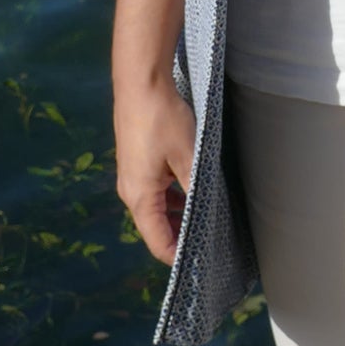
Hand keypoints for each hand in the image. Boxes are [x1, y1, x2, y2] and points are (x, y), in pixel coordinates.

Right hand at [114, 76, 194, 264]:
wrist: (140, 82)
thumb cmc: (162, 119)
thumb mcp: (188, 157)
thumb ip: (195, 189)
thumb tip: (206, 213)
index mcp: (140, 197)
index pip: (158, 242)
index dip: (179, 257)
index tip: (203, 264)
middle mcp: (131, 191)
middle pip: (156, 228)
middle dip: (181, 237)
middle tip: (213, 242)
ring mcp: (131, 175)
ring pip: (156, 208)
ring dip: (179, 215)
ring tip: (208, 218)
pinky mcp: (136, 161)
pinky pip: (155, 190)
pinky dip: (172, 197)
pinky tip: (193, 191)